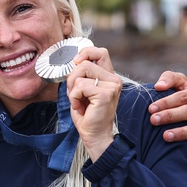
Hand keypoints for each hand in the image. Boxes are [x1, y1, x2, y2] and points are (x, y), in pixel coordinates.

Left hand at [68, 47, 120, 161]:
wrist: (93, 134)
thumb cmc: (87, 113)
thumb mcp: (82, 89)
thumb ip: (82, 74)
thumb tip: (75, 61)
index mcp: (108, 76)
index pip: (100, 52)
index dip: (86, 53)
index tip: (76, 62)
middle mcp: (113, 79)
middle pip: (85, 63)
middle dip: (72, 77)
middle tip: (74, 93)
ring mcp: (111, 86)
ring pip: (81, 72)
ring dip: (72, 88)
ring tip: (78, 101)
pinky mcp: (105, 94)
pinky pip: (79, 86)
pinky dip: (74, 97)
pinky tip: (80, 106)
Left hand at [150, 71, 186, 157]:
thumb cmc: (182, 95)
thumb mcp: (177, 83)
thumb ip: (169, 78)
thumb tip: (159, 86)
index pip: (184, 97)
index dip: (166, 102)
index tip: (151, 108)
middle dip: (170, 116)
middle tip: (153, 120)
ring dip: (182, 133)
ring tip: (165, 136)